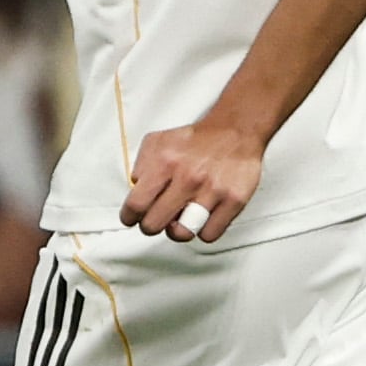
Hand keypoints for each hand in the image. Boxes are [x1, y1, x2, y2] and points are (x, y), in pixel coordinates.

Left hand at [121, 119, 264, 242]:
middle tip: (155, 219)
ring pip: (182, 234)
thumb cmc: (196, 140)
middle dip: (150, 225)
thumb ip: (142, 165)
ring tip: (179, 220)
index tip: (131, 218)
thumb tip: (135, 188)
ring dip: (177, 231)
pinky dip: (203, 231)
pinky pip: (209, 234)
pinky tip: (201, 219)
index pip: (136, 204)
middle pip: (154, 224)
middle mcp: (188, 178)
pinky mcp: (234, 200)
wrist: (235, 131)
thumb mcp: (158, 141)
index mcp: (166, 162)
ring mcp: (212, 191)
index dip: (129, 217)